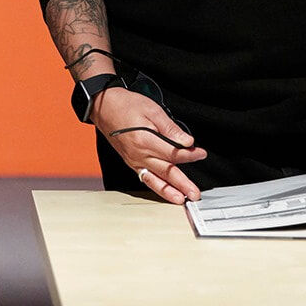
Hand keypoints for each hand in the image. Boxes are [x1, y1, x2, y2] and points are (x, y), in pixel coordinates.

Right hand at [93, 87, 207, 203]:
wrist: (104, 107)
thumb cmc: (126, 106)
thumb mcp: (152, 109)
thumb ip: (170, 128)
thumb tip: (186, 142)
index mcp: (145, 140)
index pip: (173, 154)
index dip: (189, 155)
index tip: (201, 154)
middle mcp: (138, 154)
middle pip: (166, 172)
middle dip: (183, 184)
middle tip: (195, 194)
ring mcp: (133, 161)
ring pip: (155, 180)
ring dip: (169, 192)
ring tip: (181, 200)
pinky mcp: (131, 162)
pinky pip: (145, 178)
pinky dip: (156, 187)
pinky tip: (164, 192)